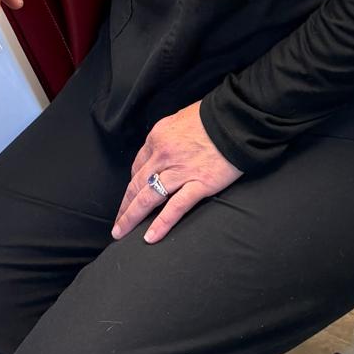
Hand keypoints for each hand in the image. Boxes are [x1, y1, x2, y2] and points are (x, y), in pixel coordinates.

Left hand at [112, 102, 241, 243]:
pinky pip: (176, 207)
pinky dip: (162, 223)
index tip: (130, 196)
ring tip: (121, 233)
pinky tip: (150, 237)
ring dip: (132, 217)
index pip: (138, 165)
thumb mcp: (180, 119)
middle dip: (125, 206)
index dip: (132, 184)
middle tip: (117, 224)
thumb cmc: (211, 116)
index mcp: (158, 137)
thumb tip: (162, 150)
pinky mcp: (199, 184)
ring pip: (149, 198)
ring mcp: (181, 171)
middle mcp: (163, 155)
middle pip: (137, 184)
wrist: (236, 118)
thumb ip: (168, 136)